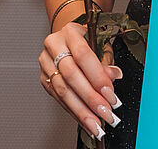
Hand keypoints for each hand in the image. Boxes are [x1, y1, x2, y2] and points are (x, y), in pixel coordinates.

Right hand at [38, 20, 122, 140]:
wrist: (68, 39)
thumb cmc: (86, 41)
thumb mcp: (100, 44)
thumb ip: (106, 60)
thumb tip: (114, 75)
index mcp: (70, 33)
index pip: (82, 55)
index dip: (97, 76)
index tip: (109, 94)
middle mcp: (54, 46)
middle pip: (71, 75)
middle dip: (90, 98)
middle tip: (105, 112)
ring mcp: (46, 63)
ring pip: (62, 90)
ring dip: (81, 110)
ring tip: (96, 123)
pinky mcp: (43, 79)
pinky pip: (58, 99)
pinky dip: (73, 111)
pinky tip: (85, 120)